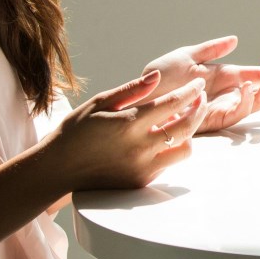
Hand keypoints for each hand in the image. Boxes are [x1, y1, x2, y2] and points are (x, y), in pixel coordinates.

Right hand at [40, 71, 209, 191]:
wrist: (59, 169)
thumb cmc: (76, 131)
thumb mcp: (100, 103)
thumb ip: (132, 90)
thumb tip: (158, 76)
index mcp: (128, 123)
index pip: (173, 103)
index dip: (190, 91)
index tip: (197, 84)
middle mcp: (139, 147)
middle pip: (187, 126)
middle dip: (199, 109)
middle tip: (200, 99)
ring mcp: (142, 167)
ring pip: (184, 148)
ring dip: (189, 132)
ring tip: (183, 120)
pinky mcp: (141, 181)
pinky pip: (169, 164)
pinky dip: (171, 149)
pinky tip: (165, 138)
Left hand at [144, 35, 259, 133]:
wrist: (140, 97)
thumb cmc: (159, 79)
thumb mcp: (187, 56)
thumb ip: (212, 48)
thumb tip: (236, 39)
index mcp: (227, 78)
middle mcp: (230, 94)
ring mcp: (223, 108)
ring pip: (256, 103)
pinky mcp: (212, 119)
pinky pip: (235, 112)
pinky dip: (244, 100)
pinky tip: (248, 85)